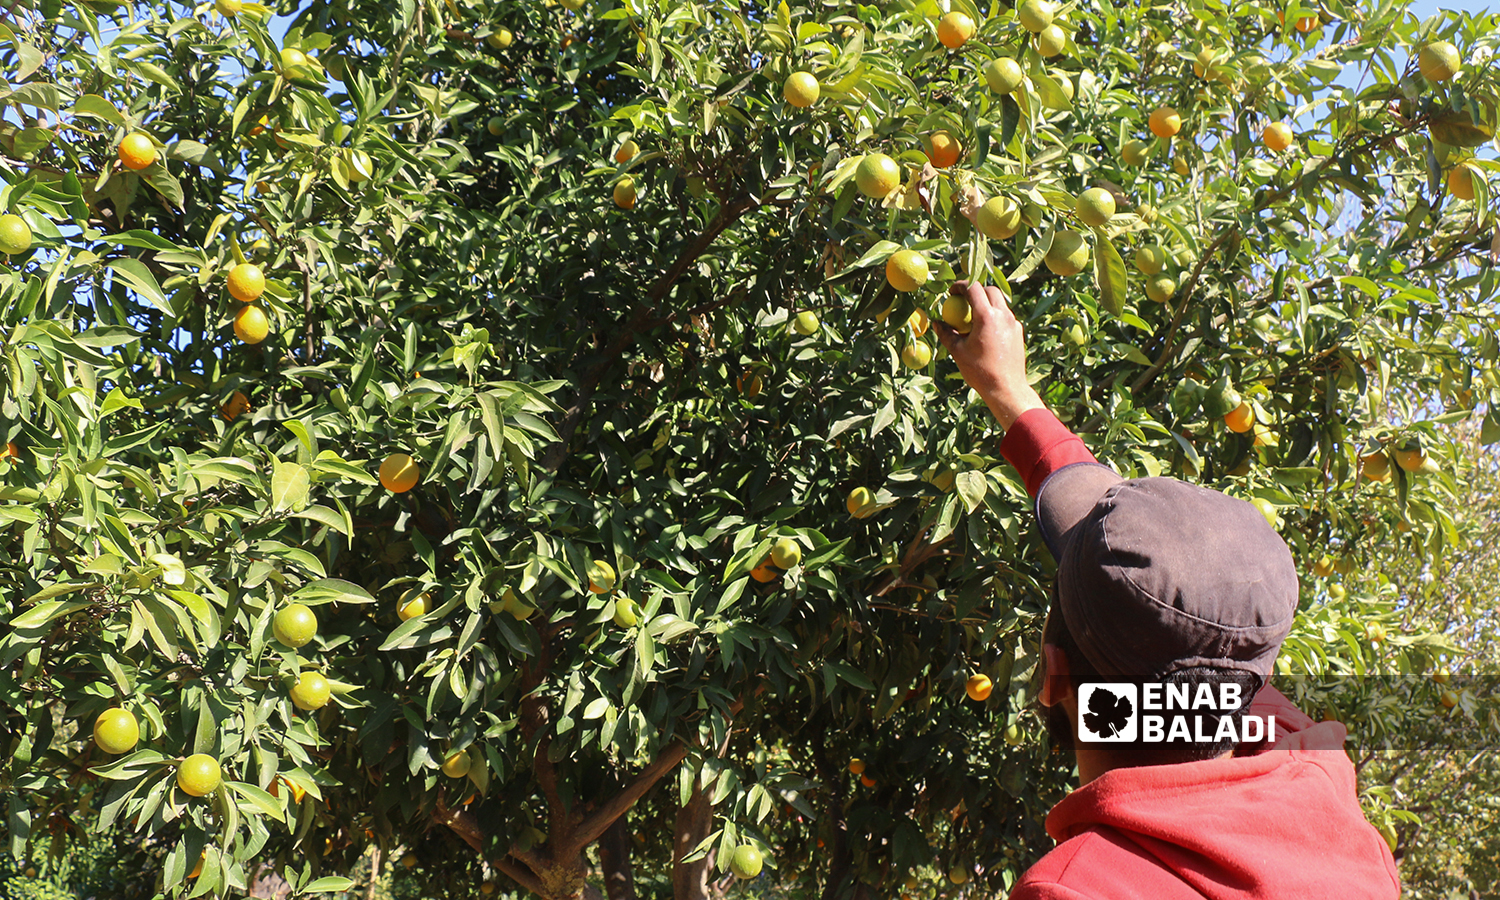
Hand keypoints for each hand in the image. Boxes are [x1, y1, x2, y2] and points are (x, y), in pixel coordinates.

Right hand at [932, 280, 1044, 428]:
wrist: (1006, 388)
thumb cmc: (980, 371)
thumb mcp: (958, 352)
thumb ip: (947, 334)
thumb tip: (937, 323)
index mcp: (987, 316)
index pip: (973, 288)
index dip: (960, 285)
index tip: (952, 292)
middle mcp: (1003, 315)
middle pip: (990, 290)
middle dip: (976, 290)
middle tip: (963, 300)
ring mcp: (1013, 323)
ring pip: (999, 302)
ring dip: (986, 303)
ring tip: (973, 318)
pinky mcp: (1018, 331)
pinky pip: (1005, 316)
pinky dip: (994, 316)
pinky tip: (985, 332)